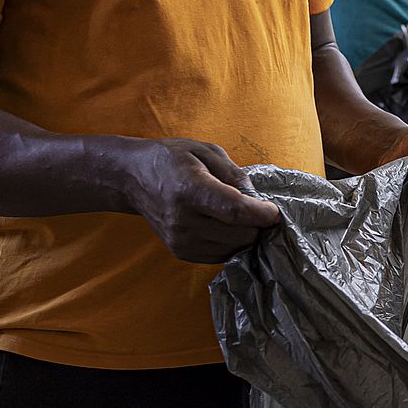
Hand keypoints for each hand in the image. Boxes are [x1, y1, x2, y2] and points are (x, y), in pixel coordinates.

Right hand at [120, 138, 282, 263]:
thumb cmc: (171, 159)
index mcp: (190, 189)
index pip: (235, 210)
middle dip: (256, 223)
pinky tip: (225, 226)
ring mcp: (180, 240)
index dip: (262, 213)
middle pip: (239, 234)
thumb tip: (256, 198)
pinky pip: (221, 256)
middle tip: (255, 208)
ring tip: (238, 215)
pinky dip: (231, 243)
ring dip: (245, 234)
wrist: (133, 177)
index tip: (274, 211)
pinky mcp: (180, 252)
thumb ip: (235, 174)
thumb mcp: (205, 151)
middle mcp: (183, 219)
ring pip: (234, 248)